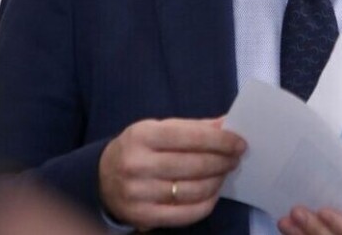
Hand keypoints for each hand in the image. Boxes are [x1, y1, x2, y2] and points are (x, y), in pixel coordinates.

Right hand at [98, 117, 245, 229]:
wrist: (102, 178)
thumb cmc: (138, 149)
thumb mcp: (158, 129)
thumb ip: (193, 127)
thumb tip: (227, 124)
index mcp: (142, 135)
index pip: (190, 137)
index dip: (220, 140)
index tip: (239, 143)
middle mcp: (137, 164)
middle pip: (194, 165)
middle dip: (222, 161)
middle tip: (235, 158)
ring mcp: (138, 193)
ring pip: (192, 190)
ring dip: (216, 182)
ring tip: (224, 174)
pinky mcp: (143, 216)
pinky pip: (185, 213)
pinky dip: (205, 203)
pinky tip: (212, 193)